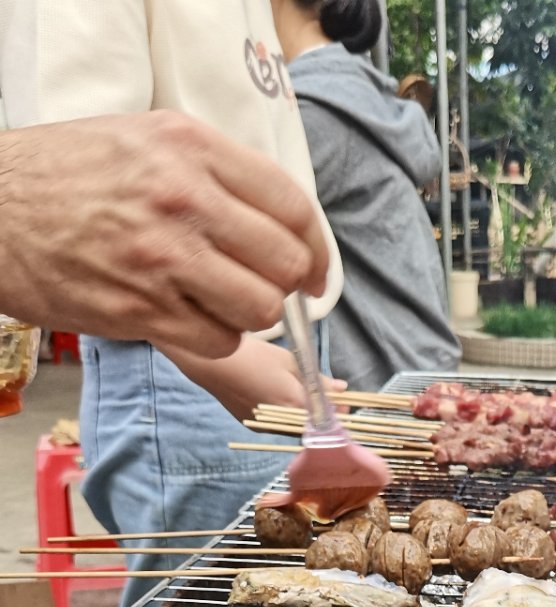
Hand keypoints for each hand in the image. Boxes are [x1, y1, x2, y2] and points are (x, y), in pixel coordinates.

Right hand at [0, 111, 329, 358]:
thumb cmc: (64, 176)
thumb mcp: (142, 140)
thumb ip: (212, 173)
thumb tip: (276, 224)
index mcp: (190, 148)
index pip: (291, 206)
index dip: (314, 248)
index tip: (313, 271)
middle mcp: (183, 199)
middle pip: (285, 263)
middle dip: (285, 287)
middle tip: (265, 291)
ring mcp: (163, 258)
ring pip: (259, 309)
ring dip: (248, 316)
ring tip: (218, 302)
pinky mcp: (142, 310)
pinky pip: (219, 341)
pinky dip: (215, 339)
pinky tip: (187, 318)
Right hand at [168, 338, 346, 421]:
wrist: (209, 361)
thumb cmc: (252, 354)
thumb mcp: (290, 360)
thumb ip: (319, 380)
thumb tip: (343, 390)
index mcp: (294, 404)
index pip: (328, 421)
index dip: (339, 415)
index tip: (345, 404)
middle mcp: (281, 422)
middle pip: (314, 428)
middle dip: (324, 416)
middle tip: (330, 400)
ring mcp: (264, 427)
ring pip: (295, 428)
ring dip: (305, 417)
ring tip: (304, 395)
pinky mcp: (252, 425)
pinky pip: (277, 425)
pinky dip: (286, 415)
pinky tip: (282, 398)